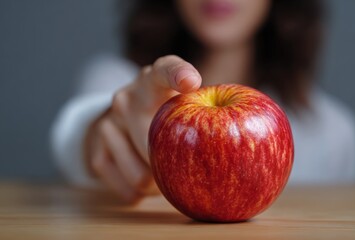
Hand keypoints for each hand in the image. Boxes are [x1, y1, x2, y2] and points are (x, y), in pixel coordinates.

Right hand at [84, 55, 201, 201]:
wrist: (120, 122)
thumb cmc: (166, 114)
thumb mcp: (182, 104)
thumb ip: (208, 113)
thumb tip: (244, 155)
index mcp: (154, 79)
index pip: (165, 69)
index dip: (178, 74)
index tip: (191, 82)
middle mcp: (128, 97)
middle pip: (155, 144)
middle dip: (174, 165)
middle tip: (184, 168)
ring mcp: (108, 122)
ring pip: (141, 177)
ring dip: (160, 186)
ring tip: (165, 174)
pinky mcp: (95, 149)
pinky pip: (127, 190)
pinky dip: (142, 195)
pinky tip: (145, 182)